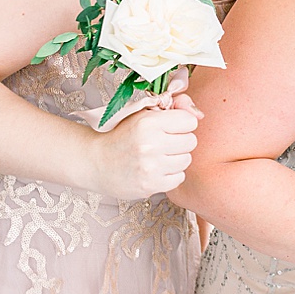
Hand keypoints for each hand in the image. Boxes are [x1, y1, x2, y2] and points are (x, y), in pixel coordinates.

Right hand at [85, 86, 200, 199]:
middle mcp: (150, 144)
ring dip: (176, 159)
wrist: (96, 162)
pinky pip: (179, 178)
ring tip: (158, 157)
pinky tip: (156, 170)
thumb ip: (173, 108)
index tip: (170, 128)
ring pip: (186, 160)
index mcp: (149, 123)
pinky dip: (170, 175)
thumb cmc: (122, 136)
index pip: (190, 121)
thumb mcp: (143, 114)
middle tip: (164, 143)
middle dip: (180, 141)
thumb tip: (199, 113)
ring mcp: (151, 167)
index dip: (182, 124)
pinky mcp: (150, 185)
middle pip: (191, 141)